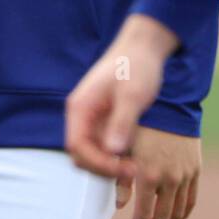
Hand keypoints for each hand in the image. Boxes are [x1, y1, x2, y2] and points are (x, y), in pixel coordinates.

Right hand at [65, 14, 178, 177]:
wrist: (142, 49)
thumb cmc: (136, 67)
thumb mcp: (132, 95)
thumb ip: (122, 122)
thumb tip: (113, 151)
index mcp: (80, 107)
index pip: (77, 147)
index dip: (98, 163)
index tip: (125, 168)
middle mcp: (81, 115)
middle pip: (80, 154)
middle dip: (103, 167)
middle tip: (134, 170)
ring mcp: (91, 119)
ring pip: (91, 153)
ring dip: (109, 165)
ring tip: (136, 166)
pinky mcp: (103, 121)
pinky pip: (102, 147)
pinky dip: (115, 157)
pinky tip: (135, 157)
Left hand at [115, 126, 201, 218]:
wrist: (168, 102)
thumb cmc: (137, 122)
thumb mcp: (122, 146)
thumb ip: (119, 177)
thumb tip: (119, 206)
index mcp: (148, 172)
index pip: (144, 215)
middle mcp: (170, 177)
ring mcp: (185, 175)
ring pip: (178, 213)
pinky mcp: (195, 170)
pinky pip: (191, 201)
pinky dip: (181, 214)